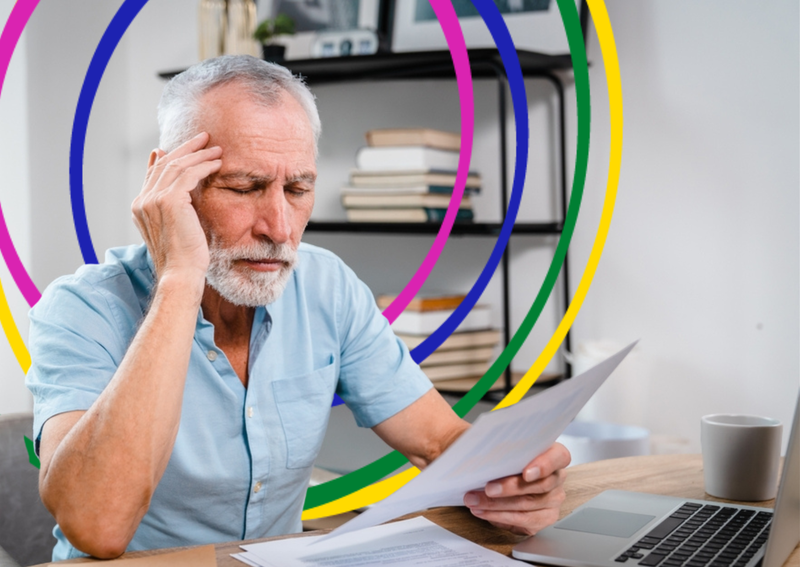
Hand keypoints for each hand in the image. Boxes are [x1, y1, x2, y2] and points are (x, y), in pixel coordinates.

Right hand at [131, 132, 221, 284]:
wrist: (181, 273)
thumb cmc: (184, 257)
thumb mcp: (176, 229)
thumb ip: (175, 208)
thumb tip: (181, 192)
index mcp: (140, 207)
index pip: (153, 173)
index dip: (167, 157)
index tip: (182, 146)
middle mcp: (143, 201)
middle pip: (165, 163)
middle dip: (186, 148)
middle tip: (204, 138)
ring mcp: (153, 199)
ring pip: (177, 165)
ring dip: (199, 154)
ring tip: (216, 149)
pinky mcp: (169, 200)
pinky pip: (189, 174)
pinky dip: (204, 166)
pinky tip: (218, 163)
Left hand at [463, 442, 570, 535]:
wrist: (506, 476)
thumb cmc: (508, 458)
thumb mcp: (506, 447)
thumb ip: (502, 447)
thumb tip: (478, 448)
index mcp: (554, 455)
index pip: (559, 457)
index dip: (544, 465)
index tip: (526, 473)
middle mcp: (556, 479)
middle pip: (540, 486)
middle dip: (510, 488)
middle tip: (488, 489)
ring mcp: (552, 501)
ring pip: (527, 506)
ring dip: (497, 505)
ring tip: (475, 501)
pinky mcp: (542, 519)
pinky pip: (521, 521)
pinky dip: (498, 516)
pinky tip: (482, 510)